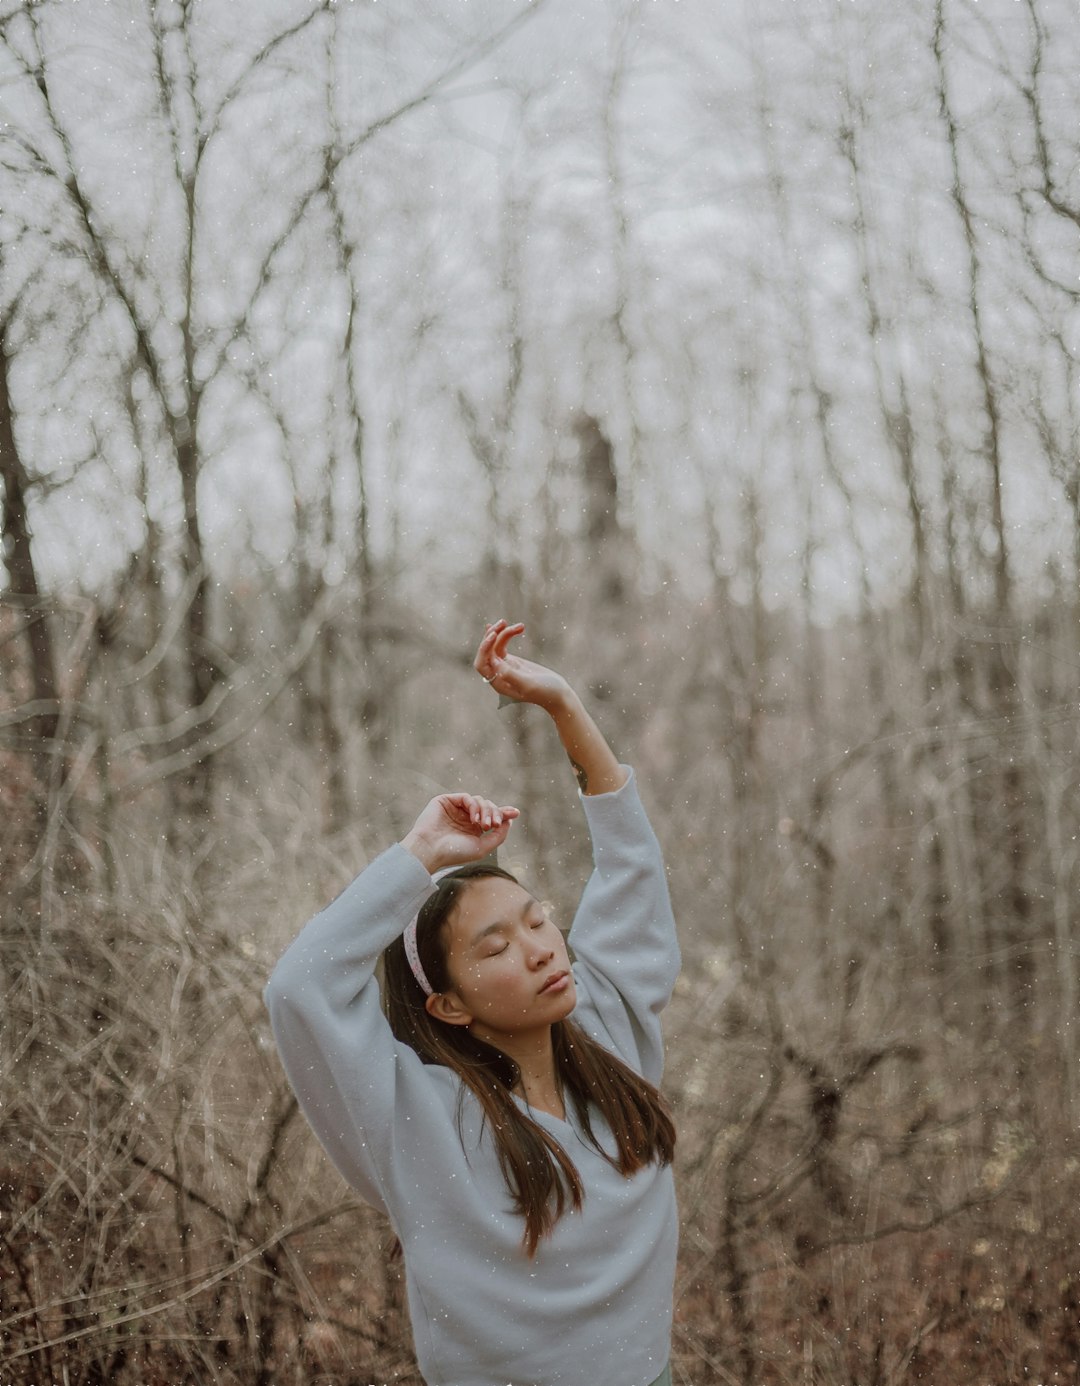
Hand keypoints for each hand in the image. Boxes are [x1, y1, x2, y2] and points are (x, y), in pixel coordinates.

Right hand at [401, 793, 518, 874]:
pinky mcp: (446, 801)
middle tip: (494, 825)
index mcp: (472, 829)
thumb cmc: (454, 853)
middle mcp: (464, 817)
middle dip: (495, 813)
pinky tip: (474, 819)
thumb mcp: (482, 847)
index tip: (515, 813)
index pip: (491, 816)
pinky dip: (474, 806)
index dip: (504, 813)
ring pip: (479, 801)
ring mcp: (455, 809)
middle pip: (488, 807)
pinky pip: (466, 797)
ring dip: (486, 811)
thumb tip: (509, 820)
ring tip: (484, 825)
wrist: (430, 851)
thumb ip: (498, 835)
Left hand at [473, 620, 571, 712]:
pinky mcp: (513, 662)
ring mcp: (505, 667)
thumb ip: (510, 675)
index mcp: (499, 683)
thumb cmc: (546, 692)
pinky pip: (502, 645)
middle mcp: (498, 675)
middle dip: (492, 635)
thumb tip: (494, 662)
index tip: (495, 635)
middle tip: (504, 623)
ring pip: (495, 646)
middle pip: (486, 652)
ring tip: (520, 625)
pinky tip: (505, 625)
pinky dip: (504, 635)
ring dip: (503, 632)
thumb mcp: (528, 684)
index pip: (482, 663)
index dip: (484, 648)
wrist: (559, 694)